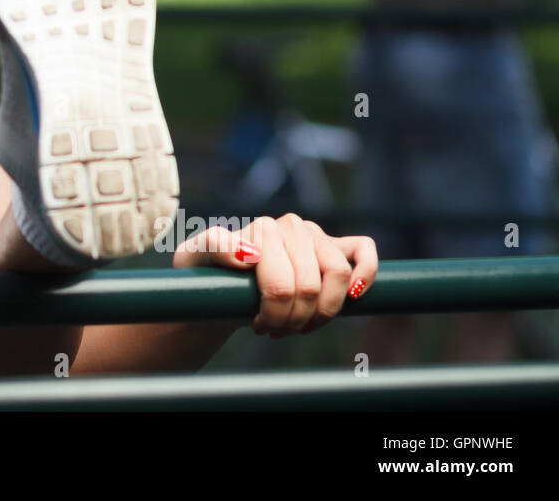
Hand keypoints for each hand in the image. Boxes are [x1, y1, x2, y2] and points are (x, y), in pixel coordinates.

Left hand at [171, 214, 377, 337]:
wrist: (221, 288)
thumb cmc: (206, 274)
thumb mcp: (194, 259)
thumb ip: (214, 246)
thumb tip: (250, 253)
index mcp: (264, 229)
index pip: (285, 280)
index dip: (274, 312)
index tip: (257, 324)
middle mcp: (293, 227)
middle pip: (312, 284)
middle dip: (295, 317)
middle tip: (274, 330)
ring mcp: (315, 237)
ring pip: (339, 274)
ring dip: (323, 311)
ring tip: (298, 325)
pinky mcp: (334, 248)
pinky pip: (362, 250)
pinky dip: (365, 272)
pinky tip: (354, 296)